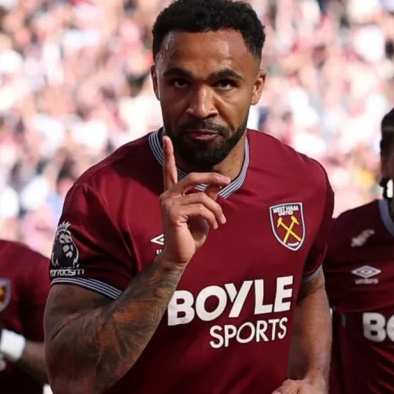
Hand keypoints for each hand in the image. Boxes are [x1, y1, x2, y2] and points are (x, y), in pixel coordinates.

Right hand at [158, 135, 228, 265]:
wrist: (180, 256)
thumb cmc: (190, 236)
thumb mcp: (204, 213)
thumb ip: (208, 196)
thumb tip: (219, 181)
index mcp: (172, 194)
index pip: (169, 170)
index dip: (168, 153)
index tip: (167, 136)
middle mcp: (167, 196)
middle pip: (192, 177)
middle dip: (212, 178)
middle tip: (226, 182)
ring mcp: (168, 204)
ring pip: (201, 196)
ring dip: (216, 209)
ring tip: (220, 222)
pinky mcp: (173, 213)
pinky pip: (200, 207)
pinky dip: (212, 216)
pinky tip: (214, 226)